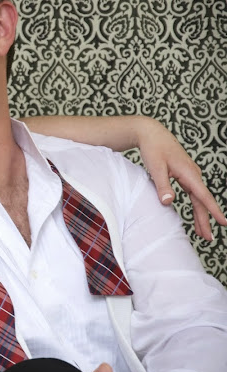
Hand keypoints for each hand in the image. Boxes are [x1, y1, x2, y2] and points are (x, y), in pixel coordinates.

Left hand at [136, 117, 226, 240]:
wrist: (151, 133)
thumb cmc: (153, 148)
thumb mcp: (155, 167)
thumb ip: (162, 185)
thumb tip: (168, 202)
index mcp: (188, 172)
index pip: (203, 195)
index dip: (213, 210)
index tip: (223, 223)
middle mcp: (193, 174)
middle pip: (201, 200)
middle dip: (205, 219)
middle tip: (208, 238)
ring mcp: (190, 174)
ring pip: (198, 198)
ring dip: (200, 215)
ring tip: (202, 232)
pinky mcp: (185, 174)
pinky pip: (193, 193)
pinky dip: (195, 205)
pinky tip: (196, 215)